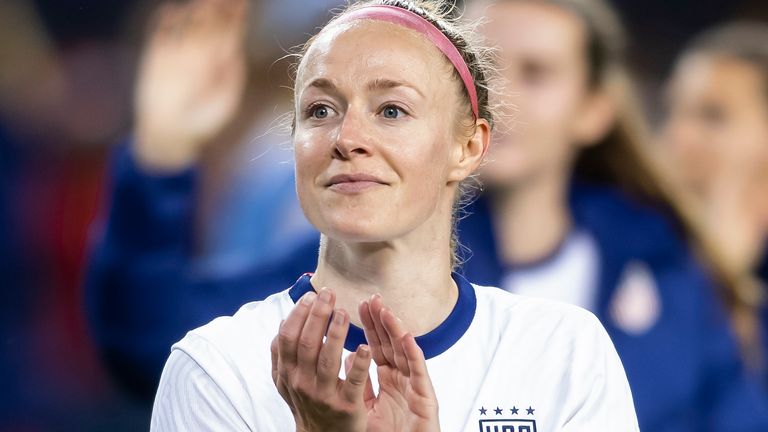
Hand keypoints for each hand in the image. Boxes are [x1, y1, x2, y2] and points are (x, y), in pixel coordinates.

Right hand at [133, 0, 247, 170]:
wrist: (170, 134)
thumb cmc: (202, 124)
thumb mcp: (223, 106)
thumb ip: (230, 82)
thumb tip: (235, 54)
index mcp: (220, 64)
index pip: (230, 34)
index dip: (236, 18)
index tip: (242, 2)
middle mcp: (201, 54)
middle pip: (211, 24)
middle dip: (218, 8)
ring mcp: (179, 54)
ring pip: (188, 25)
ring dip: (194, 11)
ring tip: (203, 2)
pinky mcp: (156, 58)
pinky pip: (161, 34)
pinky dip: (165, 22)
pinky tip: (172, 12)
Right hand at [271, 288, 371, 431]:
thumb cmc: (307, 402)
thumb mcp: (287, 380)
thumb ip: (282, 354)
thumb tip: (282, 322)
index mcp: (287, 373)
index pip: (287, 338)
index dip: (298, 315)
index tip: (311, 296)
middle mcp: (301, 382)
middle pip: (307, 344)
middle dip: (317, 316)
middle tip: (329, 295)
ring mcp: (323, 394)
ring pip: (327, 359)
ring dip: (335, 333)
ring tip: (343, 312)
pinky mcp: (345, 405)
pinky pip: (352, 382)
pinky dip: (358, 363)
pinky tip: (365, 346)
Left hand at [359, 295, 439, 431]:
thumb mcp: (369, 407)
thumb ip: (362, 382)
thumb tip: (350, 356)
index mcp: (390, 380)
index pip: (378, 346)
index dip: (370, 326)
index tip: (361, 306)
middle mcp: (403, 379)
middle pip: (391, 344)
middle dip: (381, 320)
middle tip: (373, 298)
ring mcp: (415, 387)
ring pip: (406, 352)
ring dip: (396, 329)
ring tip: (386, 310)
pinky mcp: (426, 398)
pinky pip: (418, 373)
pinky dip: (413, 353)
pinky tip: (406, 337)